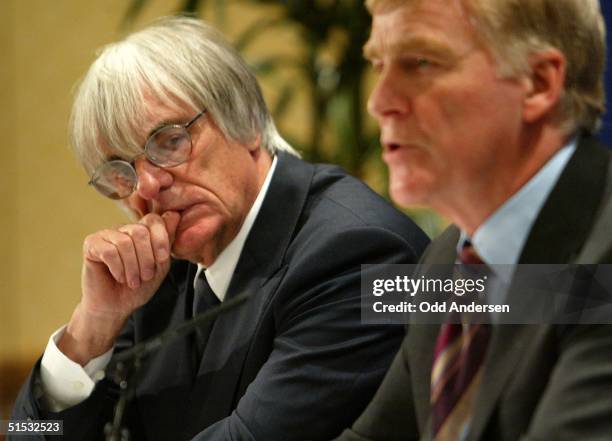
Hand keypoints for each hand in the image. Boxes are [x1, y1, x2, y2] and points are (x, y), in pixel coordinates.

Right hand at [58, 211, 179, 364]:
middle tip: (146, 276)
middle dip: (147, 258)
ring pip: (125, 242)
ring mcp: (107, 234)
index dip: (161, 239)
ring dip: (133, 266)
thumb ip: (167, 242)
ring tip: (133, 281)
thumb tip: (174, 215)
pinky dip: (118, 268)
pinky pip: (108, 251)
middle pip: (140, 231)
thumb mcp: (160, 266)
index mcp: (142, 231)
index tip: (163, 259)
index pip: (154, 220)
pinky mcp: (91, 244)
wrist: (116, 307)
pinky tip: (119, 277)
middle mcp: (124, 229)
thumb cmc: (139, 287)